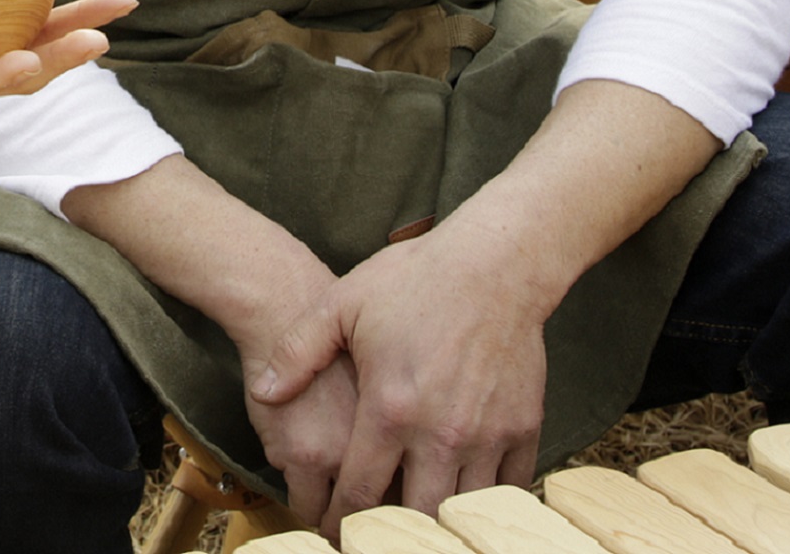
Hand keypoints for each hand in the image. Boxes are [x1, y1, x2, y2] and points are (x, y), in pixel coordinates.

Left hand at [250, 228, 545, 537]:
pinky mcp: (523, 427)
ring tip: (418, 520)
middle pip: (414, 516)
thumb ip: (299, 352)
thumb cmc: (416, 279)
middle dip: (390, 532)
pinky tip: (466, 496)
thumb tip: (266, 392)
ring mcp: (486, 434)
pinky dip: (486, 500)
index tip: (333, 531)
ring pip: (462, 510)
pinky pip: (508, 488)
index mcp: (390, 409)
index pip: (360, 491)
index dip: (341, 521)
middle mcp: (440, 433)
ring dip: (438, 518)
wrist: (495, 263)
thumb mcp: (342, 304)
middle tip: (375, 534)